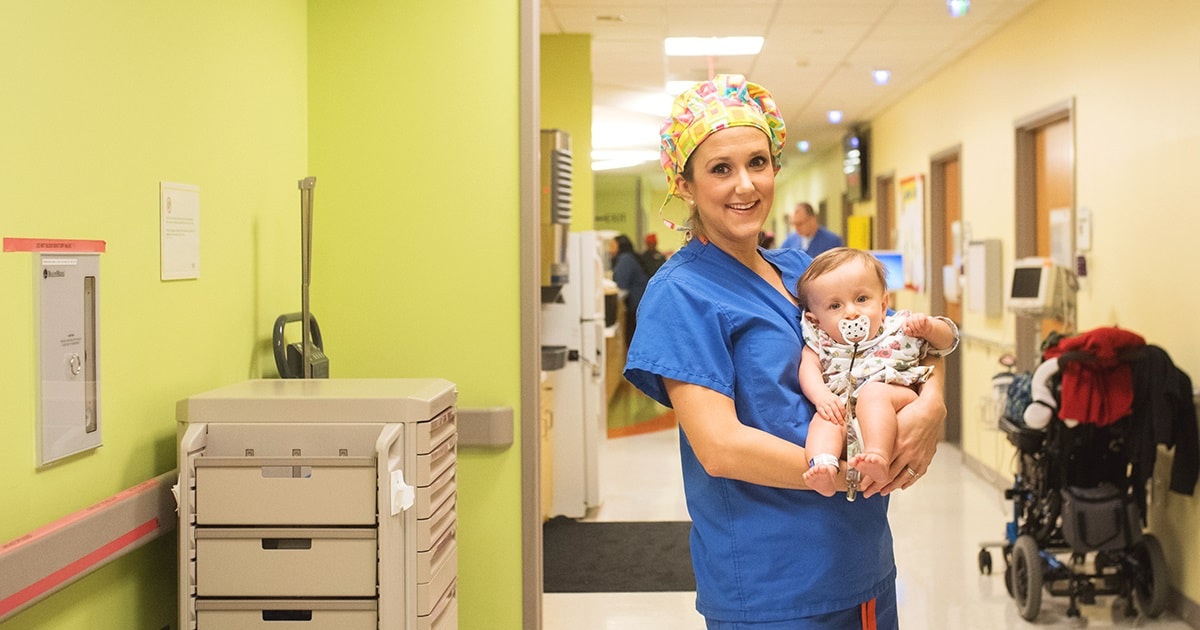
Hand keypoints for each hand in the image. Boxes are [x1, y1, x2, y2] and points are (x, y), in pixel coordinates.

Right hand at [812, 392, 844, 424]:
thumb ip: (840, 406)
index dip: (843, 413)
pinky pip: (822, 412)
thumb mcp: (836, 399)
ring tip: (836, 422)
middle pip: (836, 410)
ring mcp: (824, 404)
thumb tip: (844, 415)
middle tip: (842, 422)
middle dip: (839, 417)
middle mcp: (830, 401)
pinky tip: (828, 419)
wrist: (820, 393)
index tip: (844, 418)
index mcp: (836, 399)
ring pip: (829, 411)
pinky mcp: (819, 407)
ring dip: (833, 417)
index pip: (841, 406)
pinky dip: (825, 415)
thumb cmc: (829, 398)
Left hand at [862, 360, 945, 496]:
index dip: (869, 477)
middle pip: (889, 475)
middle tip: (865, 493)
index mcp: (897, 443)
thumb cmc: (908, 411)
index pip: (880, 466)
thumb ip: (877, 434)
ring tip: (879, 493)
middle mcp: (908, 452)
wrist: (932, 410)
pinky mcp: (926, 457)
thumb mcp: (890, 420)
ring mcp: (918, 456)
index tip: (859, 483)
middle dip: (875, 486)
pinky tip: (900, 486)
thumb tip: (861, 444)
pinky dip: (907, 482)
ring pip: (902, 478)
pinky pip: (916, 474)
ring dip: (890, 487)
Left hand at [903, 312, 931, 338]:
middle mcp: (910, 318)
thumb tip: (907, 328)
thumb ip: (907, 332)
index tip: (911, 333)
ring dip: (918, 327)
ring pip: (915, 320)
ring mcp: (915, 315)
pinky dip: (922, 324)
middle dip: (913, 328)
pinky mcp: (921, 315)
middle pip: (909, 321)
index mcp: (905, 322)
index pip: (903, 324)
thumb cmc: (917, 331)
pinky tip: (922, 326)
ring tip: (920, 330)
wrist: (926, 330)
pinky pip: (920, 319)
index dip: (907, 329)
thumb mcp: (911, 334)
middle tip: (917, 332)